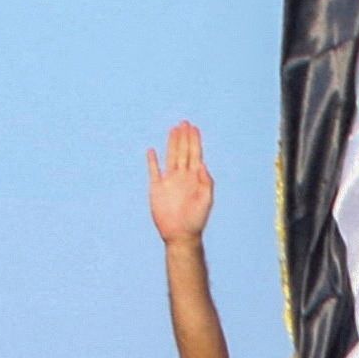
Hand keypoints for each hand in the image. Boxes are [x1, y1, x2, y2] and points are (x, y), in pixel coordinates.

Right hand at [148, 122, 214, 243]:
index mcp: (195, 178)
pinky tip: (152, 150)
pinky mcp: (156, 188)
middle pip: (183, 151)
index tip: (194, 128)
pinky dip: (152, 161)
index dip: (195, 140)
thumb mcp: (206, 199)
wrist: (181, 234)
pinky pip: (153, 171)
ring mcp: (169, 181)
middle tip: (184, 123)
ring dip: (172, 143)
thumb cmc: (197, 219)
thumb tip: (202, 164)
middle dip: (184, 137)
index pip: (195, 154)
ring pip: (170, 156)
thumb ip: (206, 182)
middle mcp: (182, 176)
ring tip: (173, 129)